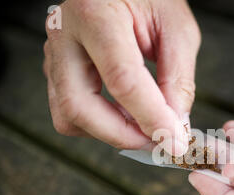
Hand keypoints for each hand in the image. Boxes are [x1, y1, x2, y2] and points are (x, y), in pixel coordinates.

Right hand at [44, 0, 200, 154]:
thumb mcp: (177, 27)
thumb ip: (178, 78)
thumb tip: (175, 127)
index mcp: (95, 13)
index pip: (121, 79)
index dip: (151, 117)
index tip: (175, 142)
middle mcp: (64, 34)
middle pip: (78, 106)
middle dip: (122, 136)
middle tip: (158, 141)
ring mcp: (54, 53)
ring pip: (67, 116)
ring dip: (109, 132)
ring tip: (145, 125)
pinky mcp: (56, 69)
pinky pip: (69, 111)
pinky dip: (99, 124)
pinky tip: (126, 114)